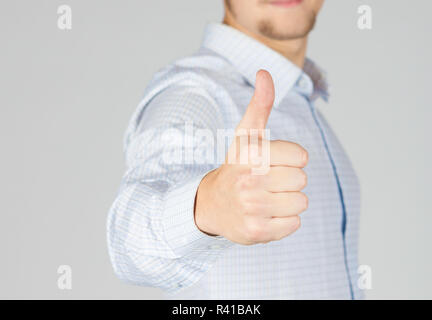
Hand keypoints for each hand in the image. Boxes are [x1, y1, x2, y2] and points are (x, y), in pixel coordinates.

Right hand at [194, 70, 308, 244]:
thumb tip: (265, 72)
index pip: (302, 157)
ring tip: (265, 198)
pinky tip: (265, 215)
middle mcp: (249, 181)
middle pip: (302, 180)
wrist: (211, 204)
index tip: (271, 162)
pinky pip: (294, 224)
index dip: (291, 159)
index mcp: (250, 155)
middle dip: (288, 180)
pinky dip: (284, 221)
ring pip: (301, 202)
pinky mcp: (257, 232)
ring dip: (287, 201)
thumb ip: (260, 105)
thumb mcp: (245, 136)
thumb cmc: (235, 167)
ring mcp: (252, 209)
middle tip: (266, 182)